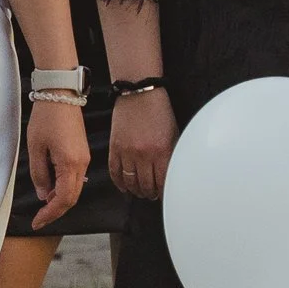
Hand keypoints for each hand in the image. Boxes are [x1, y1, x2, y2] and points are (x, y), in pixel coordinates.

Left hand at [25, 94, 87, 228]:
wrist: (60, 95)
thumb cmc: (47, 117)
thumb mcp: (36, 148)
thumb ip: (39, 174)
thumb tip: (43, 194)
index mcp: (70, 164)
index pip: (63, 199)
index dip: (50, 214)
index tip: (37, 222)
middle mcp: (82, 164)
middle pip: (72, 198)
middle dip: (55, 210)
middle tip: (39, 218)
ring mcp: (84, 158)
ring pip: (74, 189)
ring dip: (59, 199)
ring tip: (42, 203)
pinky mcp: (82, 153)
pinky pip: (75, 178)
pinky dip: (64, 187)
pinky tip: (51, 187)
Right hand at [106, 84, 177, 203]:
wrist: (139, 92)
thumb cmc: (159, 111)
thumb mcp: (173, 134)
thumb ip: (172, 155)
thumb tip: (171, 174)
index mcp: (162, 151)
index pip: (163, 183)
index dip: (164, 192)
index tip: (164, 194)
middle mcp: (144, 155)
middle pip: (146, 186)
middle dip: (150, 194)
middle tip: (152, 195)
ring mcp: (127, 152)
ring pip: (130, 183)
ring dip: (136, 190)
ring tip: (140, 191)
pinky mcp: (114, 148)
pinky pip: (115, 173)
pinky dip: (119, 183)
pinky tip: (124, 187)